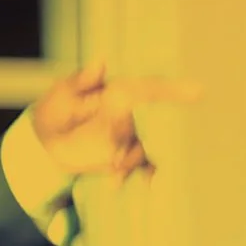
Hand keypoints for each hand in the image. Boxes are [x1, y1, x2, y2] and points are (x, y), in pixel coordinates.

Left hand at [30, 62, 189, 180]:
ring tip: (109, 166)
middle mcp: (129, 114)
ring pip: (144, 149)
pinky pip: (146, 166)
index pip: (148, 90)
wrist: (47, 145)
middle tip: (116, 156)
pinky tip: (138, 185)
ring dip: (130, 160)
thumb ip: (82, 80)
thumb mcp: (61, 93)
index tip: (199, 91)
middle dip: (138, 141)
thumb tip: (101, 60)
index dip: (174, 89)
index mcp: (117, 95)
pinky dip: (147, 175)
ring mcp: (130, 136)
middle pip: (150, 127)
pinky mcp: (129, 156)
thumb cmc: (54, 113)